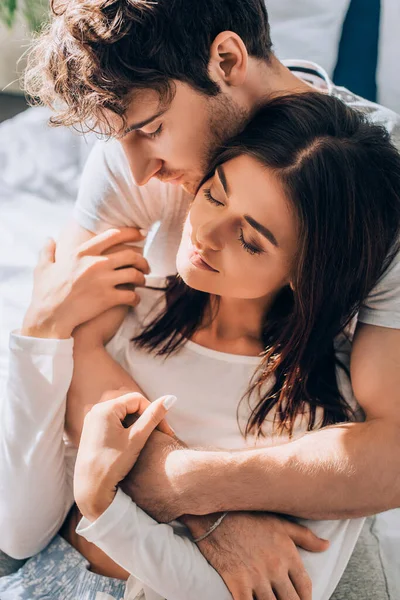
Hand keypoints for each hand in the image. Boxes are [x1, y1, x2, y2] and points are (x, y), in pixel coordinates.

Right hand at [22, 228, 149, 338]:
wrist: (49, 317)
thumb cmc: (45, 294)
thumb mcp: (43, 268)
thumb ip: (47, 251)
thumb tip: (48, 239)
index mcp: (82, 252)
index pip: (114, 235)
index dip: (132, 233)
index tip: (141, 234)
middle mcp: (96, 263)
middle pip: (130, 255)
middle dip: (142, 260)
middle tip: (146, 266)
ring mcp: (103, 281)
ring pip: (135, 274)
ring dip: (142, 278)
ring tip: (142, 282)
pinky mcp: (108, 299)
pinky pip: (132, 295)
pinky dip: (136, 298)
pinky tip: (135, 300)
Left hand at [74, 391, 176, 521]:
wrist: (89, 490)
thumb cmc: (112, 464)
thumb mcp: (137, 438)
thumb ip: (154, 416)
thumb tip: (170, 398)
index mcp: (105, 409)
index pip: (138, 400)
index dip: (154, 411)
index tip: (166, 431)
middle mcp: (96, 411)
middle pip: (130, 406)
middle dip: (147, 417)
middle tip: (160, 435)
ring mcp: (92, 421)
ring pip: (123, 415)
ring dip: (138, 424)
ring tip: (149, 440)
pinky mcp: (92, 432)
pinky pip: (114, 423)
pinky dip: (127, 429)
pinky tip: (134, 443)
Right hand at [186, 512, 328, 599]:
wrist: (216, 514)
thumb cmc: (248, 516)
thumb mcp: (280, 522)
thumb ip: (305, 536)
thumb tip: (326, 546)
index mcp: (288, 554)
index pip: (305, 587)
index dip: (306, 599)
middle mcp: (275, 568)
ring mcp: (256, 577)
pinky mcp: (237, 583)